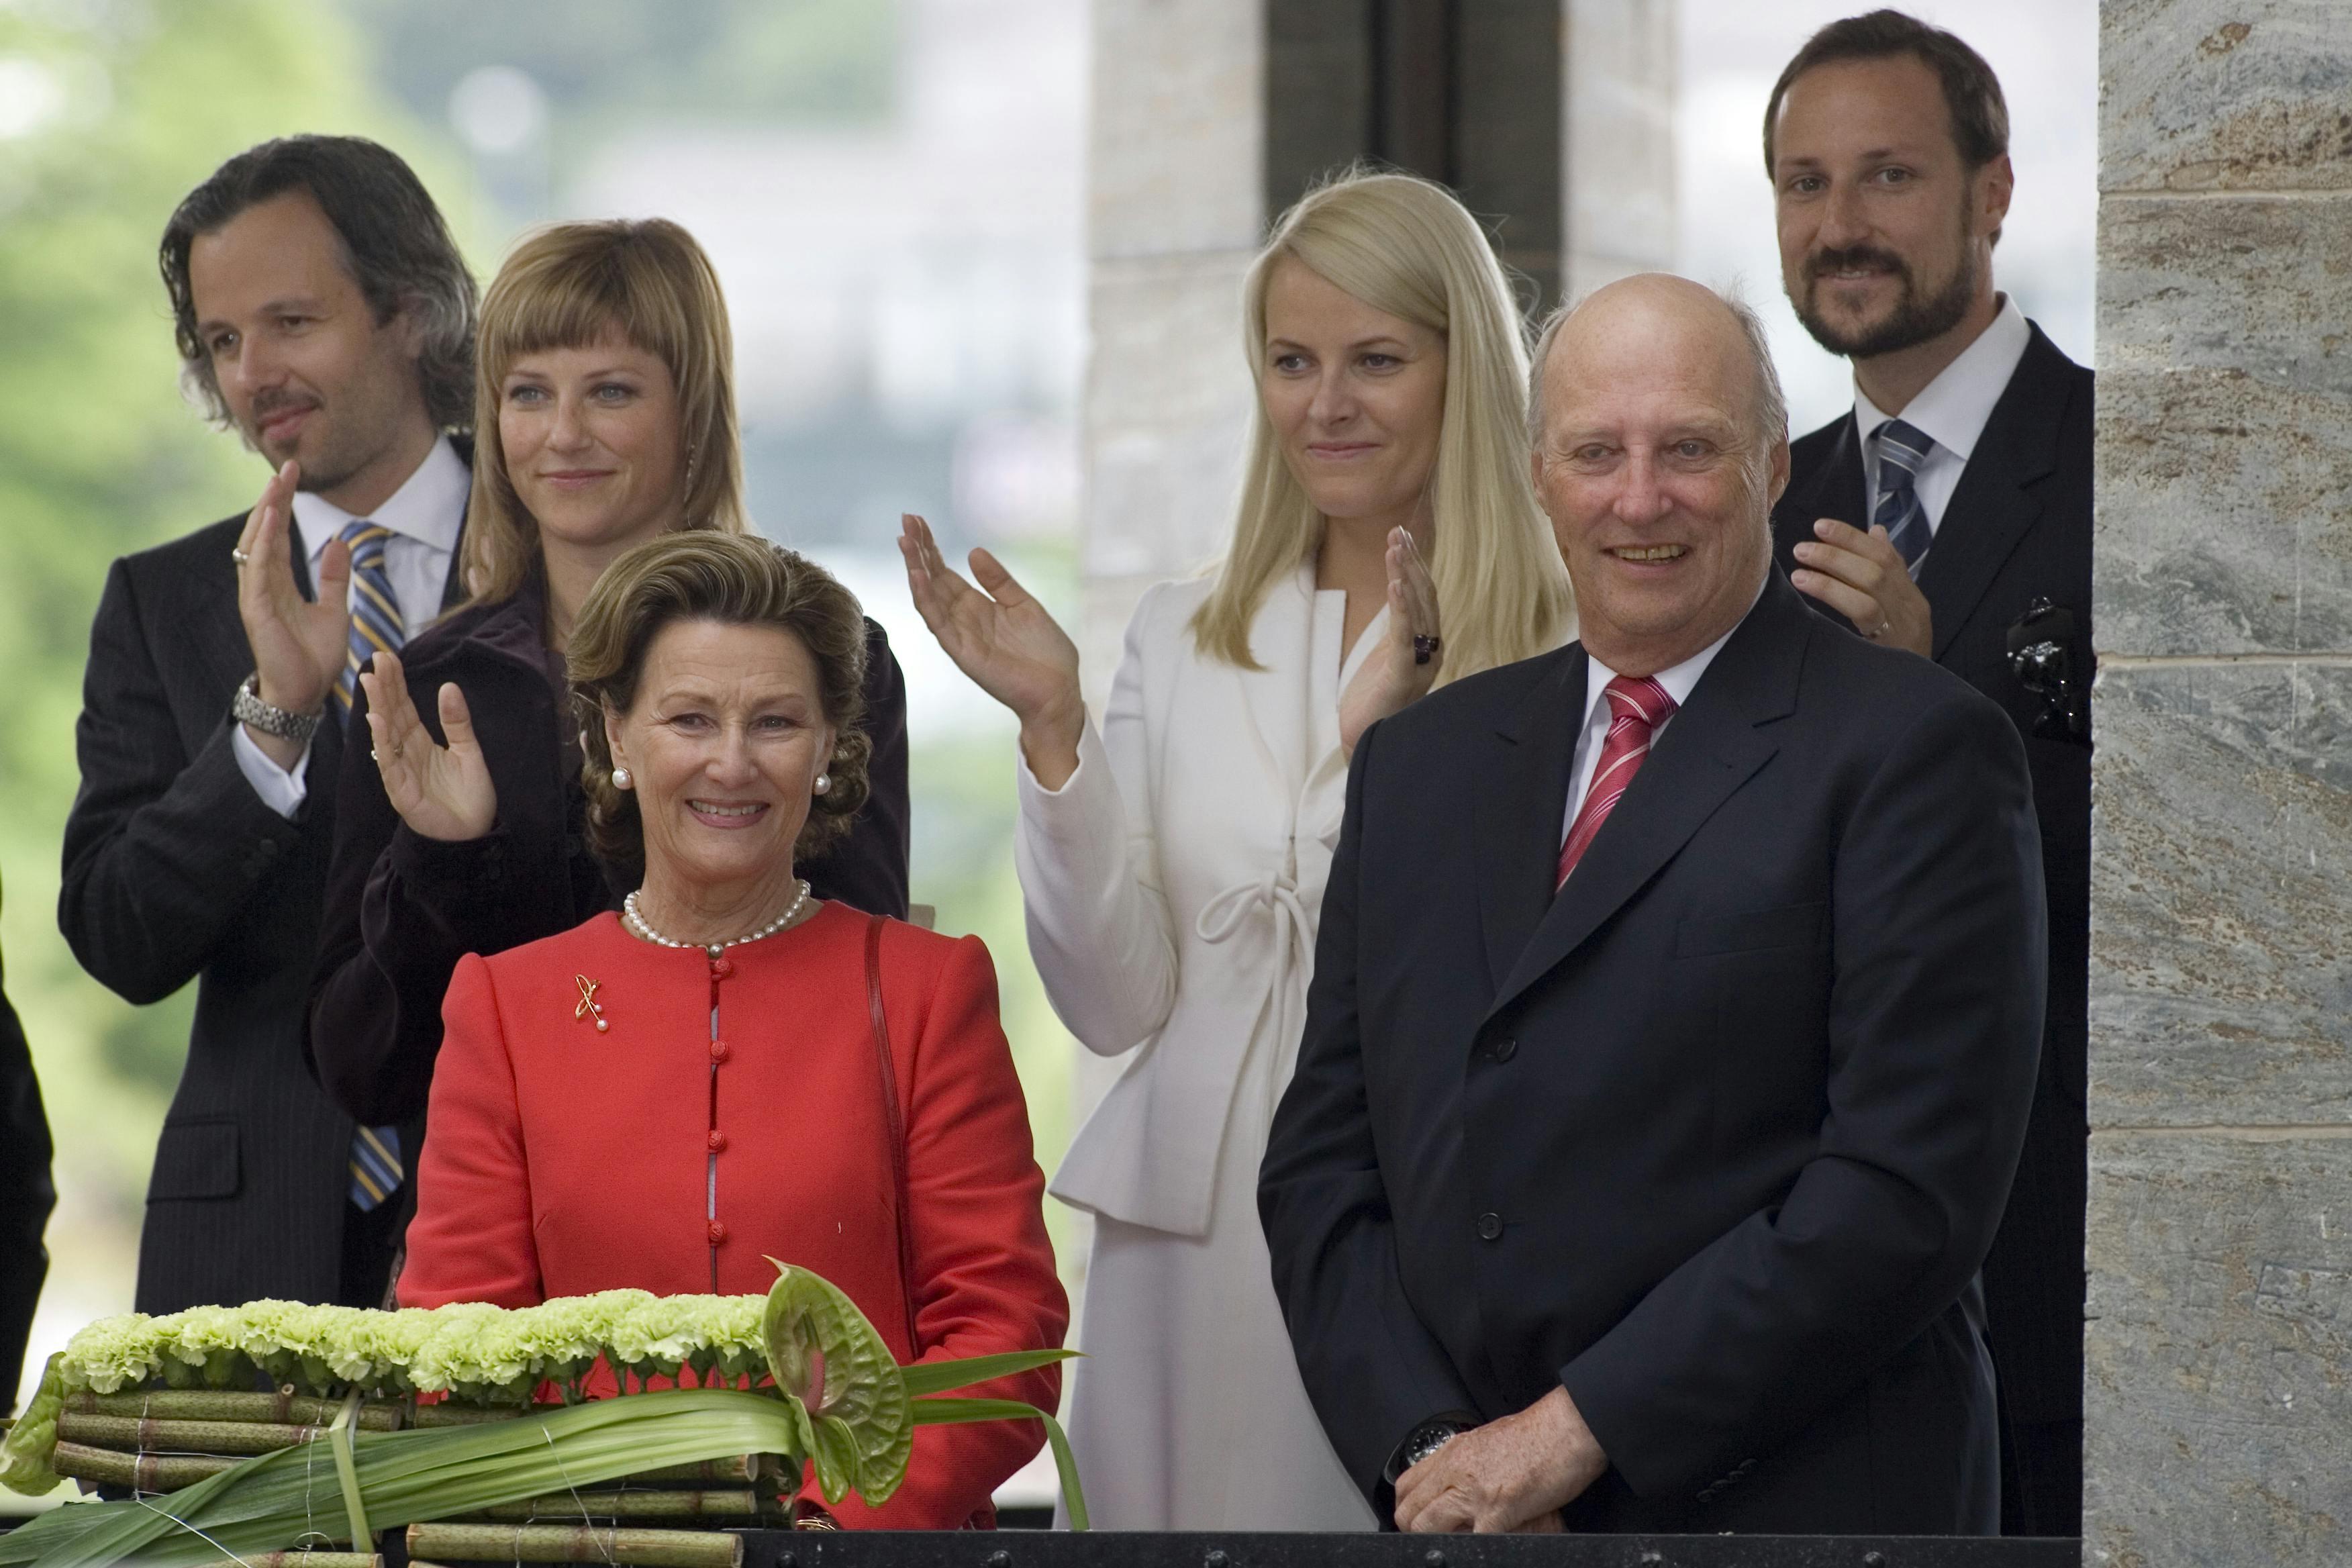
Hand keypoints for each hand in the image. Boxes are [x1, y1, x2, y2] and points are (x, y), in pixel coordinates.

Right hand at [235, 460, 349, 763]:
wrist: (305, 694)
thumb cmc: (314, 658)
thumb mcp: (334, 610)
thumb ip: (333, 578)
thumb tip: (338, 542)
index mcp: (281, 582)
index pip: (281, 534)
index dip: (287, 505)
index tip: (296, 475)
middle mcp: (264, 583)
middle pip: (267, 531)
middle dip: (275, 499)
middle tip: (288, 466)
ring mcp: (256, 595)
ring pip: (257, 544)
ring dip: (266, 512)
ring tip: (276, 483)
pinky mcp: (255, 609)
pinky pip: (256, 570)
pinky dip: (262, 544)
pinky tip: (269, 521)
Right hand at [358, 651, 496, 841]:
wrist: (474, 834)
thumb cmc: (470, 796)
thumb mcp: (470, 752)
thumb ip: (458, 722)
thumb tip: (449, 686)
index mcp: (421, 743)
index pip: (404, 707)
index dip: (396, 683)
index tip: (388, 657)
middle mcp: (407, 753)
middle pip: (392, 714)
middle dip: (384, 687)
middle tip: (376, 658)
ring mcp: (402, 771)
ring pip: (386, 734)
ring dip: (378, 707)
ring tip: (371, 681)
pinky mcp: (402, 791)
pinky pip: (390, 763)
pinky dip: (383, 741)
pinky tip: (377, 720)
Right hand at [899, 512, 1085, 787]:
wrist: (1058, 691)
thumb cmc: (1045, 652)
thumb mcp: (1024, 605)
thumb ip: (998, 581)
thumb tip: (973, 551)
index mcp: (977, 606)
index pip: (945, 572)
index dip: (930, 547)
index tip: (917, 520)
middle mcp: (963, 619)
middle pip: (933, 579)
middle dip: (918, 550)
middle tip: (906, 519)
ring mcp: (960, 635)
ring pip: (929, 597)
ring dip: (916, 569)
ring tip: (905, 541)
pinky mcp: (963, 651)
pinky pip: (938, 623)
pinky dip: (926, 599)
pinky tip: (918, 576)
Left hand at [1338, 527, 1440, 755]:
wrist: (1364, 742)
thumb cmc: (1374, 700)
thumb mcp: (1386, 653)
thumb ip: (1398, 626)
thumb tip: (1399, 588)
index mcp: (1429, 644)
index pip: (1426, 596)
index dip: (1415, 564)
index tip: (1402, 534)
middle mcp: (1431, 652)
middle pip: (1425, 597)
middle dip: (1411, 562)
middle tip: (1397, 531)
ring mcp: (1420, 665)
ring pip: (1417, 611)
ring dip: (1405, 575)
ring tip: (1394, 547)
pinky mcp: (1401, 678)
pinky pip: (1403, 637)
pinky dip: (1401, 609)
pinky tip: (1395, 584)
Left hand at [1394, 1386, 1605, 1533]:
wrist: (1568, 1428)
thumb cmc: (1539, 1434)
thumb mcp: (1490, 1440)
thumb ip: (1468, 1463)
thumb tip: (1459, 1486)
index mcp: (1453, 1452)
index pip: (1407, 1486)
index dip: (1409, 1510)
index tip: (1421, 1522)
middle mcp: (1456, 1470)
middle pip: (1410, 1512)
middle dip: (1418, 1532)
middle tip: (1438, 1539)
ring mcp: (1474, 1491)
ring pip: (1426, 1528)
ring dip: (1439, 1541)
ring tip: (1460, 1541)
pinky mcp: (1498, 1509)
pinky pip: (1471, 1542)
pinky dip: (1473, 1549)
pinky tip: (1483, 1546)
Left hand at [1790, 518, 1932, 656]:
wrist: (1920, 700)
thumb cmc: (1899, 658)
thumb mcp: (1897, 616)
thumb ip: (1887, 576)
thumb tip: (1876, 531)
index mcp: (1912, 598)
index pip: (1887, 557)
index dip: (1854, 538)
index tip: (1822, 526)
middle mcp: (1912, 608)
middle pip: (1878, 565)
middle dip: (1840, 549)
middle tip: (1804, 544)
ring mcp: (1903, 625)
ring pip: (1871, 583)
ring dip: (1832, 567)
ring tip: (1800, 561)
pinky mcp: (1889, 644)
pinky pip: (1862, 611)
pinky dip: (1832, 591)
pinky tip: (1807, 583)